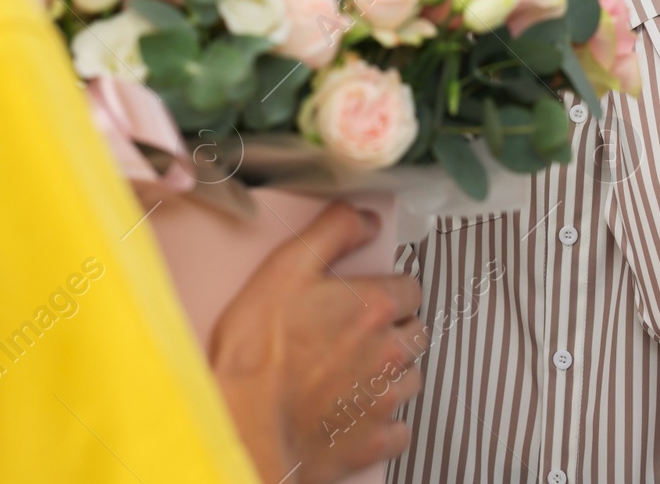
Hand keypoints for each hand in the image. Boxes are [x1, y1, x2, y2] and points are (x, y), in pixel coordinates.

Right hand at [210, 203, 427, 483]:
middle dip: (395, 331)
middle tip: (357, 336)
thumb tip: (366, 218)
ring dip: (392, 374)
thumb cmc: (257, 349)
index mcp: (374, 307)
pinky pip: (400, 429)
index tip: (366, 299)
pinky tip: (355, 413)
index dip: (388, 291)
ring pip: (412, 379)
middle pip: (416, 333)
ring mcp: (385, 399)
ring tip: (354, 374)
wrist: (243, 423)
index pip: (410, 288)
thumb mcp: (287, 267)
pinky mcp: (375, 441)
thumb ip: (333, 232)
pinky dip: (384, 422)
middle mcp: (390, 352)